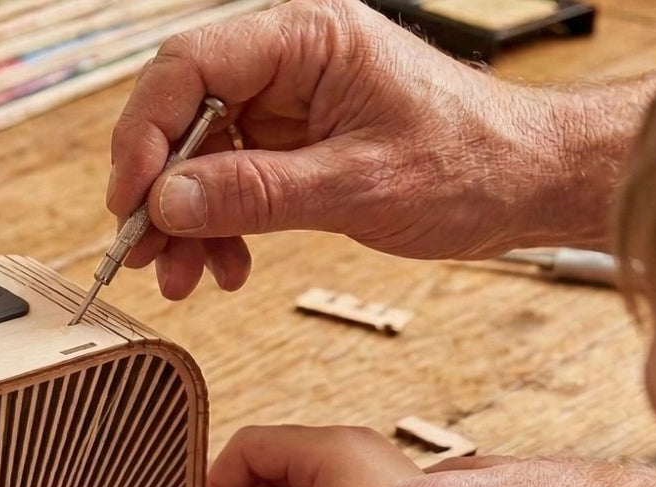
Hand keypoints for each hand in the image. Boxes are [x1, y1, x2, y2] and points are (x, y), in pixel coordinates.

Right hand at [108, 0, 578, 298]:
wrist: (525, 184)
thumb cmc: (469, 163)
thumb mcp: (358, 185)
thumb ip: (257, 193)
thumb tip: (170, 201)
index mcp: (308, 38)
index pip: (190, 66)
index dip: (146, 134)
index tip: (130, 201)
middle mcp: (291, 64)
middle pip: (185, 113)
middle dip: (160, 188)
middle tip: (145, 251)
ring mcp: (291, 107)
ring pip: (203, 158)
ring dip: (186, 222)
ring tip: (184, 279)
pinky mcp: (297, 147)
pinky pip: (234, 185)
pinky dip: (221, 230)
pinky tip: (227, 268)